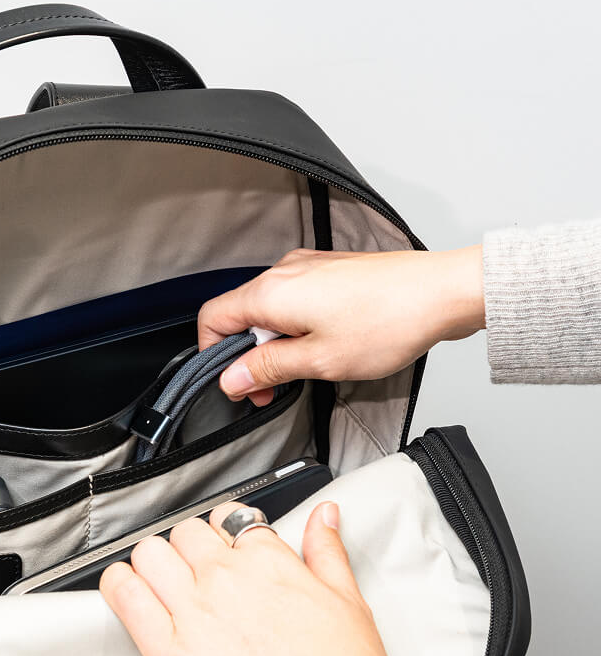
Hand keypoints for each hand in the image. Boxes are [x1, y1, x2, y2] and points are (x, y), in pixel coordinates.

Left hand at [99, 501, 391, 655]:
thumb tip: (322, 515)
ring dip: (152, 563)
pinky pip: (125, 596)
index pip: (227, 518)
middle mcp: (226, 577)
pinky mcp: (168, 651)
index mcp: (268, 561)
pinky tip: (127, 591)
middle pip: (184, 533)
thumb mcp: (349, 601)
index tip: (223, 551)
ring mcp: (193, 611)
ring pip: (149, 553)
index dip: (222, 533)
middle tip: (196, 574)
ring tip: (162, 585)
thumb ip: (327, 550)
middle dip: (188, 549)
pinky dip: (119, 586)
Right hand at [198, 245, 484, 405]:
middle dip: (249, 355)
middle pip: (239, 315)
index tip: (238, 383)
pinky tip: (322, 345)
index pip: (212, 318)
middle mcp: (284, 272)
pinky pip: (294, 299)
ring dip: (274, 343)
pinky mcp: (329, 270)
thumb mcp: (319, 360)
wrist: (443, 292)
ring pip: (268, 308)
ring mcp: (308, 267)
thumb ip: (268, 369)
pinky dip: (295, 326)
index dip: (215, 356)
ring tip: (305, 368)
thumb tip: (233, 378)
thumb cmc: (390, 321)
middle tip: (273, 388)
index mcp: (271, 292)